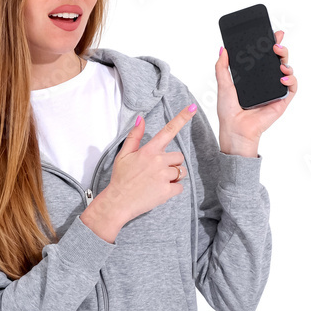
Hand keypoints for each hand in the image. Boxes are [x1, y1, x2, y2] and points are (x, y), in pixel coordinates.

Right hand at [101, 104, 196, 223]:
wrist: (118, 202)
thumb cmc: (121, 178)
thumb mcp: (123, 154)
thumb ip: (134, 136)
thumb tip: (140, 119)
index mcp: (149, 150)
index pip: (168, 131)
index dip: (182, 118)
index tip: (192, 108)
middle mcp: (158, 161)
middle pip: (178, 156)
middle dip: (171, 163)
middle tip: (156, 171)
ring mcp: (163, 176)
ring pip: (181, 171)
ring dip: (173, 176)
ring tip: (157, 181)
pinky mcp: (167, 191)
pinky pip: (179, 187)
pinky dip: (172, 189)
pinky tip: (159, 190)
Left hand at [216, 29, 295, 153]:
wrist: (236, 130)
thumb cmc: (229, 112)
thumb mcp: (223, 84)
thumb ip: (222, 67)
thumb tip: (223, 49)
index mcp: (253, 77)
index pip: (264, 56)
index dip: (271, 44)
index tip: (273, 33)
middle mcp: (265, 82)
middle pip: (278, 60)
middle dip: (281, 49)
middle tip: (276, 44)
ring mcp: (275, 90)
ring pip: (287, 70)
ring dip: (286, 62)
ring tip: (280, 61)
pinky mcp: (282, 100)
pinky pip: (292, 86)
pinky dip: (291, 79)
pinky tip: (282, 76)